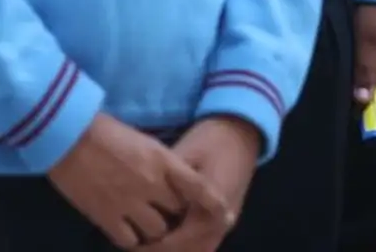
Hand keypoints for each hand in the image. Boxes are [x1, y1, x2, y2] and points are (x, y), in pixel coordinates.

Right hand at [47, 113, 227, 247]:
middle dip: (175, 215)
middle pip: (178, 214)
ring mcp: (129, 202)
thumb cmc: (98, 127)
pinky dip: (131, 239)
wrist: (62, 131)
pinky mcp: (106, 215)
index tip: (221, 213)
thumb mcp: (138, 138)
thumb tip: (163, 179)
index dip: (211, 203)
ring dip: (154, 231)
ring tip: (145, 225)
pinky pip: (129, 240)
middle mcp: (151, 184)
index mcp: (161, 160)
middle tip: (166, 214)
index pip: (198, 188)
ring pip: (157, 232)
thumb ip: (156, 161)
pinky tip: (125, 231)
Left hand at [149, 117, 256, 250]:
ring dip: (176, 250)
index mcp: (212, 208)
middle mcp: (222, 223)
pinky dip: (186, 246)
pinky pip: (204, 242)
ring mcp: (225, 223)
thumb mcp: (185, 155)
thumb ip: (168, 180)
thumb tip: (140, 194)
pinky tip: (166, 238)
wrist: (241, 134)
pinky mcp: (223, 219)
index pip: (181, 240)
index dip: (156, 246)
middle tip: (136, 248)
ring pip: (199, 249)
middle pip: (191, 251)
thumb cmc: (211, 141)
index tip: (133, 246)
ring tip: (146, 245)